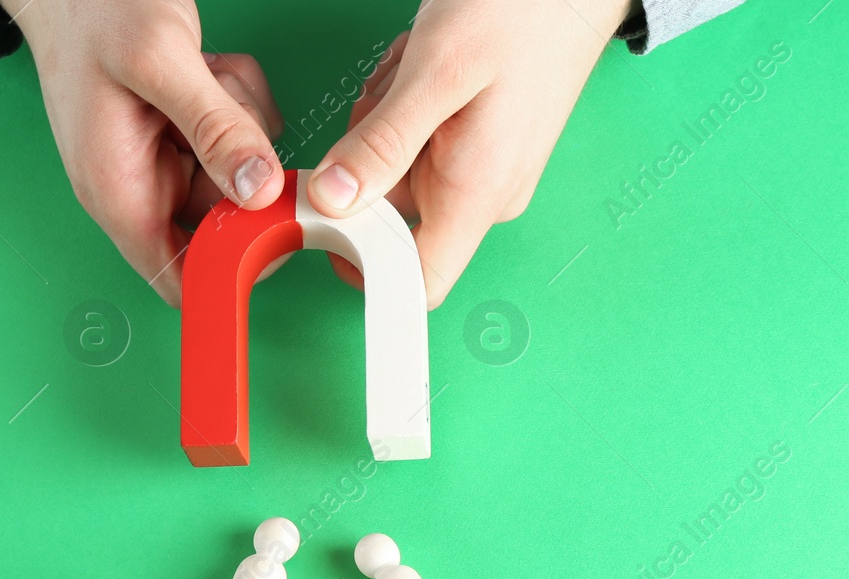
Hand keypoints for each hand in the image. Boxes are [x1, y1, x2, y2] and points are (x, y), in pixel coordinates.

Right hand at [10, 0, 284, 305]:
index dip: (232, 275)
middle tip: (233, 114)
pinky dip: (241, 101)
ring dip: (245, 123)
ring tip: (210, 74)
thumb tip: (260, 190)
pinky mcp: (189, 134)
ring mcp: (169, 159)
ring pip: (244, 175)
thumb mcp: (158, 60)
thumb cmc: (92, 8)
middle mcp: (144, 184)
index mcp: (119, 190)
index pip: (181, 280)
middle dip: (248, 171)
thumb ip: (213, 127)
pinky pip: (243, 138)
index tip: (274, 233)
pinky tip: (211, 68)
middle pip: (229, 222)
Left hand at [307, 0, 632, 307]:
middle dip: (368, 158)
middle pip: (392, 215)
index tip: (328, 216)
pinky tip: (426, 72)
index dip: (364, 266)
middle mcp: (484, 196)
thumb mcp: (437, 72)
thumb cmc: (520, 15)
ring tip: (418, 72)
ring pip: (399, 172)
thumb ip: (383, 143)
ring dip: (387, 122)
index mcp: (477, 193)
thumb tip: (333, 199)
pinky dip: (406, 110)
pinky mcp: (481, 150)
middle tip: (390, 95)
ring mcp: (484, 174)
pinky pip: (419, 146)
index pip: (419, 282)